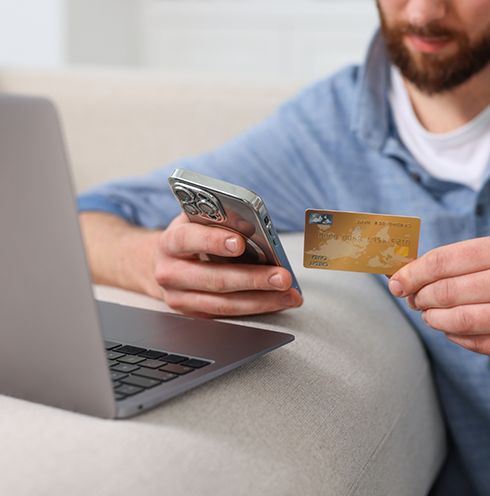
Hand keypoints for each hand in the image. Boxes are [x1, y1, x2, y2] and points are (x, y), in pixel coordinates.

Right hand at [154, 213, 302, 317]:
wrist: (164, 264)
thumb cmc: (189, 237)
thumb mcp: (198, 220)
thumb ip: (219, 220)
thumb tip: (251, 225)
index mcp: (170, 242)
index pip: (188, 240)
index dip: (213, 241)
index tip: (239, 243)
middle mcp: (171, 273)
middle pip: (214, 279)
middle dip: (253, 279)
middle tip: (282, 277)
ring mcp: (180, 299)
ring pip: (224, 304)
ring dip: (262, 301)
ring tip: (289, 294)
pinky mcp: (194, 315)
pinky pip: (229, 315)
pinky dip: (257, 309)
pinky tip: (277, 302)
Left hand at [389, 238, 489, 354]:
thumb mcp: (485, 254)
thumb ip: (451, 263)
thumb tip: (402, 276)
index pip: (443, 261)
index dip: (413, 273)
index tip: (396, 282)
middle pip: (448, 291)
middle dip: (420, 297)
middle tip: (412, 298)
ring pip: (463, 320)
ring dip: (435, 319)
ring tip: (427, 314)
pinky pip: (482, 343)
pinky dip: (458, 337)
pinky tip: (450, 329)